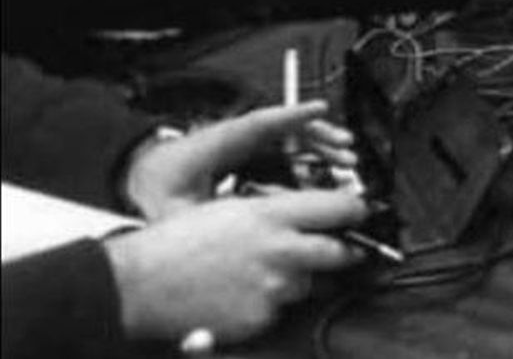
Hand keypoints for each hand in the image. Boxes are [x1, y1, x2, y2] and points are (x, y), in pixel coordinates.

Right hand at [105, 189, 365, 343]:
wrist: (138, 284)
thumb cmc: (178, 241)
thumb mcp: (230, 208)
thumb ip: (276, 211)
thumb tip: (311, 213)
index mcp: (273, 215)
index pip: (342, 208)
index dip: (356, 210)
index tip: (360, 213)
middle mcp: (281, 250)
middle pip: (342, 252)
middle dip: (344, 252)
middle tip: (339, 250)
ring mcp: (274, 288)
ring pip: (311, 284)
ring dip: (300, 280)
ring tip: (261, 274)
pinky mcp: (262, 318)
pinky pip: (282, 310)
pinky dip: (271, 304)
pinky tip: (243, 295)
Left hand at [124, 101, 358, 220]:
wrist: (136, 188)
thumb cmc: (153, 194)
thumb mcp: (176, 212)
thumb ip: (210, 217)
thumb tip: (243, 223)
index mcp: (213, 145)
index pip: (257, 124)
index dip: (290, 116)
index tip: (317, 110)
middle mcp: (231, 141)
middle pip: (282, 130)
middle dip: (317, 135)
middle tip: (345, 149)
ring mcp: (240, 147)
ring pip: (286, 140)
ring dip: (317, 147)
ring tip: (344, 158)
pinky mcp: (245, 158)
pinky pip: (281, 152)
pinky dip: (306, 157)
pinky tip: (324, 171)